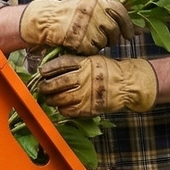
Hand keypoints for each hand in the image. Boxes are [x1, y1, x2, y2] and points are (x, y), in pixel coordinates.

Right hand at [19, 0, 134, 52]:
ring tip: (88, 39)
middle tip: (110, 41)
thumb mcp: (88, 5)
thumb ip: (109, 12)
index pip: (120, 11)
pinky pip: (92, 49)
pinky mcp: (79, 39)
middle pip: (114, 29)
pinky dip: (89, 50)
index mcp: (96, 0)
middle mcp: (92, 10)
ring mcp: (85, 25)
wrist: (46, 20)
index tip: (130, 35)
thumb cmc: (69, 14)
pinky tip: (81, 44)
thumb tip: (139, 28)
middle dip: (114, 38)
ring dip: (100, 44)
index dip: (128, 25)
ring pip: (104, 41)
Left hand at [41, 54, 157, 115]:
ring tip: (49, 98)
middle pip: (55, 84)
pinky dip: (61, 109)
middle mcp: (83, 78)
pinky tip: (61, 106)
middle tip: (42, 88)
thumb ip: (75, 62)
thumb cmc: (108, 71)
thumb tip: (52, 67)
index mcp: (84, 63)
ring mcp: (85, 94)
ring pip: (58, 99)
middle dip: (44, 87)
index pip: (59, 65)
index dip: (48, 69)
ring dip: (50, 99)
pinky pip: (67, 111)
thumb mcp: (93, 59)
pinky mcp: (88, 108)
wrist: (128, 84)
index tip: (42, 72)